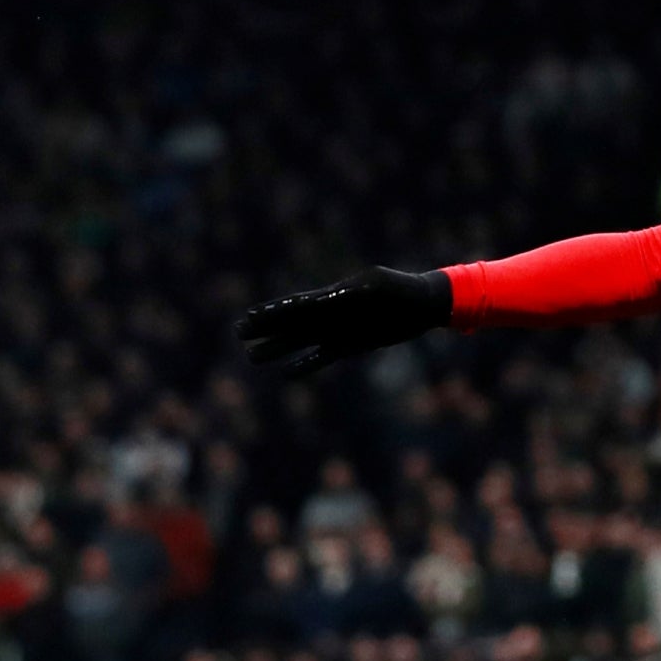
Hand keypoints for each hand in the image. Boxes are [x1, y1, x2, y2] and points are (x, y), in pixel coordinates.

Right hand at [235, 267, 451, 374]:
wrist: (422, 304)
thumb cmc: (401, 290)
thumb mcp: (376, 288)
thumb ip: (349, 296)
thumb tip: (322, 302)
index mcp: (334, 296)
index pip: (297, 306)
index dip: (273, 313)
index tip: (249, 318)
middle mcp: (330, 314)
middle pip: (291, 323)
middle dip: (266, 329)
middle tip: (237, 334)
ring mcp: (338, 330)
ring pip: (301, 341)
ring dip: (278, 348)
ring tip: (252, 356)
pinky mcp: (351, 345)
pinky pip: (323, 356)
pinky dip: (305, 364)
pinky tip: (286, 373)